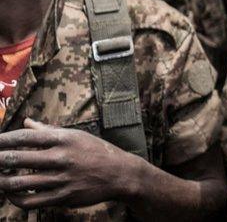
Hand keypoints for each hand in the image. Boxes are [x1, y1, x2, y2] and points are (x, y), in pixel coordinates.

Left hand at [0, 118, 145, 209]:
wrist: (120, 174)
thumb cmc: (96, 151)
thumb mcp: (76, 136)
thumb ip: (48, 131)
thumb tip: (27, 121)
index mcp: (64, 139)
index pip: (25, 137)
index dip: (3, 140)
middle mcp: (61, 158)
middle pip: (17, 158)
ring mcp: (61, 179)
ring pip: (19, 182)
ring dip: (1, 181)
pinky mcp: (62, 197)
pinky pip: (30, 200)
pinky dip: (14, 198)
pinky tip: (10, 193)